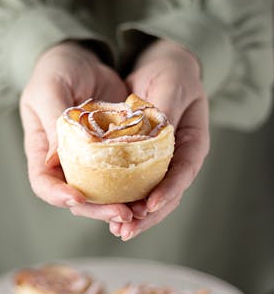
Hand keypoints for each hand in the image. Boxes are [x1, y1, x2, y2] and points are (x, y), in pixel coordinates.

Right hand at [19, 41, 133, 221]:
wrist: (84, 57)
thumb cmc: (58, 69)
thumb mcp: (49, 88)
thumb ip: (52, 120)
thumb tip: (53, 160)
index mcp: (41, 149)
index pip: (44, 184)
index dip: (58, 195)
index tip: (79, 197)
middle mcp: (64, 162)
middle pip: (78, 198)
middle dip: (99, 209)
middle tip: (124, 212)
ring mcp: (90, 161)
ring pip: (103, 195)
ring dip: (121, 205)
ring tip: (142, 211)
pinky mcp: (114, 154)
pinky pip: (124, 177)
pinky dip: (137, 188)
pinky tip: (154, 191)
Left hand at [109, 38, 209, 240]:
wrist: (163, 64)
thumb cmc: (172, 71)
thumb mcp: (171, 84)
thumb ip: (162, 109)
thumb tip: (149, 133)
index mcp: (193, 141)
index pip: (183, 173)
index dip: (167, 192)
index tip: (147, 206)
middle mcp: (178, 156)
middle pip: (166, 194)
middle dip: (147, 215)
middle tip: (125, 229)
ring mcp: (159, 160)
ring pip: (148, 194)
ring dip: (132, 213)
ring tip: (116, 229)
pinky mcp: (138, 158)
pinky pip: (131, 182)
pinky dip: (119, 195)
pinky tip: (101, 207)